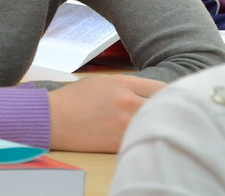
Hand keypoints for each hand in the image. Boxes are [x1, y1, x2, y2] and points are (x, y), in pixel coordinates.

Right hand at [48, 74, 164, 151]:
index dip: (170, 95)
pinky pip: (142, 140)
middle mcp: (127, 101)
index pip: (161, 88)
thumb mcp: (101, 82)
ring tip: (156, 128)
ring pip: (155, 124)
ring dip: (158, 126)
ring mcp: (124, 124)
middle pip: (163, 106)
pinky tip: (142, 139)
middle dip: (168, 110)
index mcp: (122, 83)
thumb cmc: (74, 99)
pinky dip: (145, 139)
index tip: (171, 100)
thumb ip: (127, 86)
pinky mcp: (119, 142)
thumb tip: (147, 94)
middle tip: (169, 115)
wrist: (52, 120)